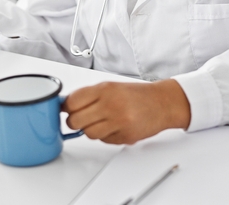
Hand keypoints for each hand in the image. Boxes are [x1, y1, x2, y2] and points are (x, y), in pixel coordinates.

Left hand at [62, 80, 190, 144]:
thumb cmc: (137, 94)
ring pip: (88, 134)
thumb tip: (66, 105)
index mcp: (105, 89)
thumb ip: (89, 95)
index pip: (72, 102)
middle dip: (75, 122)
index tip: (67, 109)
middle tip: (81, 119)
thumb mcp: (111, 87)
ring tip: (102, 122)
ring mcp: (118, 122)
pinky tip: (115, 127)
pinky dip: (105, 136)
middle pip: (75, 121)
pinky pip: (104, 141)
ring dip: (91, 130)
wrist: (163, 103)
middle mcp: (110, 104)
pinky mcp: (125, 136)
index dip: (66, 108)